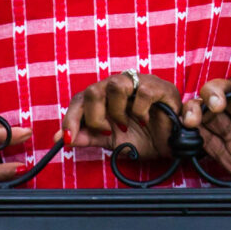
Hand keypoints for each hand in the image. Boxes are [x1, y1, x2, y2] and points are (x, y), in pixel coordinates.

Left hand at [63, 70, 185, 158]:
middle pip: (94, 90)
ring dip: (117, 111)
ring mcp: (139, 84)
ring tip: (125, 125)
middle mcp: (119, 86)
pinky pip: (143, 92)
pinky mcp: (159, 87)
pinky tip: (145, 120)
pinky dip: (140, 110)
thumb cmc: (141, 138)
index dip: (71, 117)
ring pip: (116, 85)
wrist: (170, 146)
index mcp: (105, 96)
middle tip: (105, 131)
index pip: (80, 99)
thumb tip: (60, 139)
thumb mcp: (109, 141)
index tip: (67, 138)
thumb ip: (86, 137)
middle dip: (94, 116)